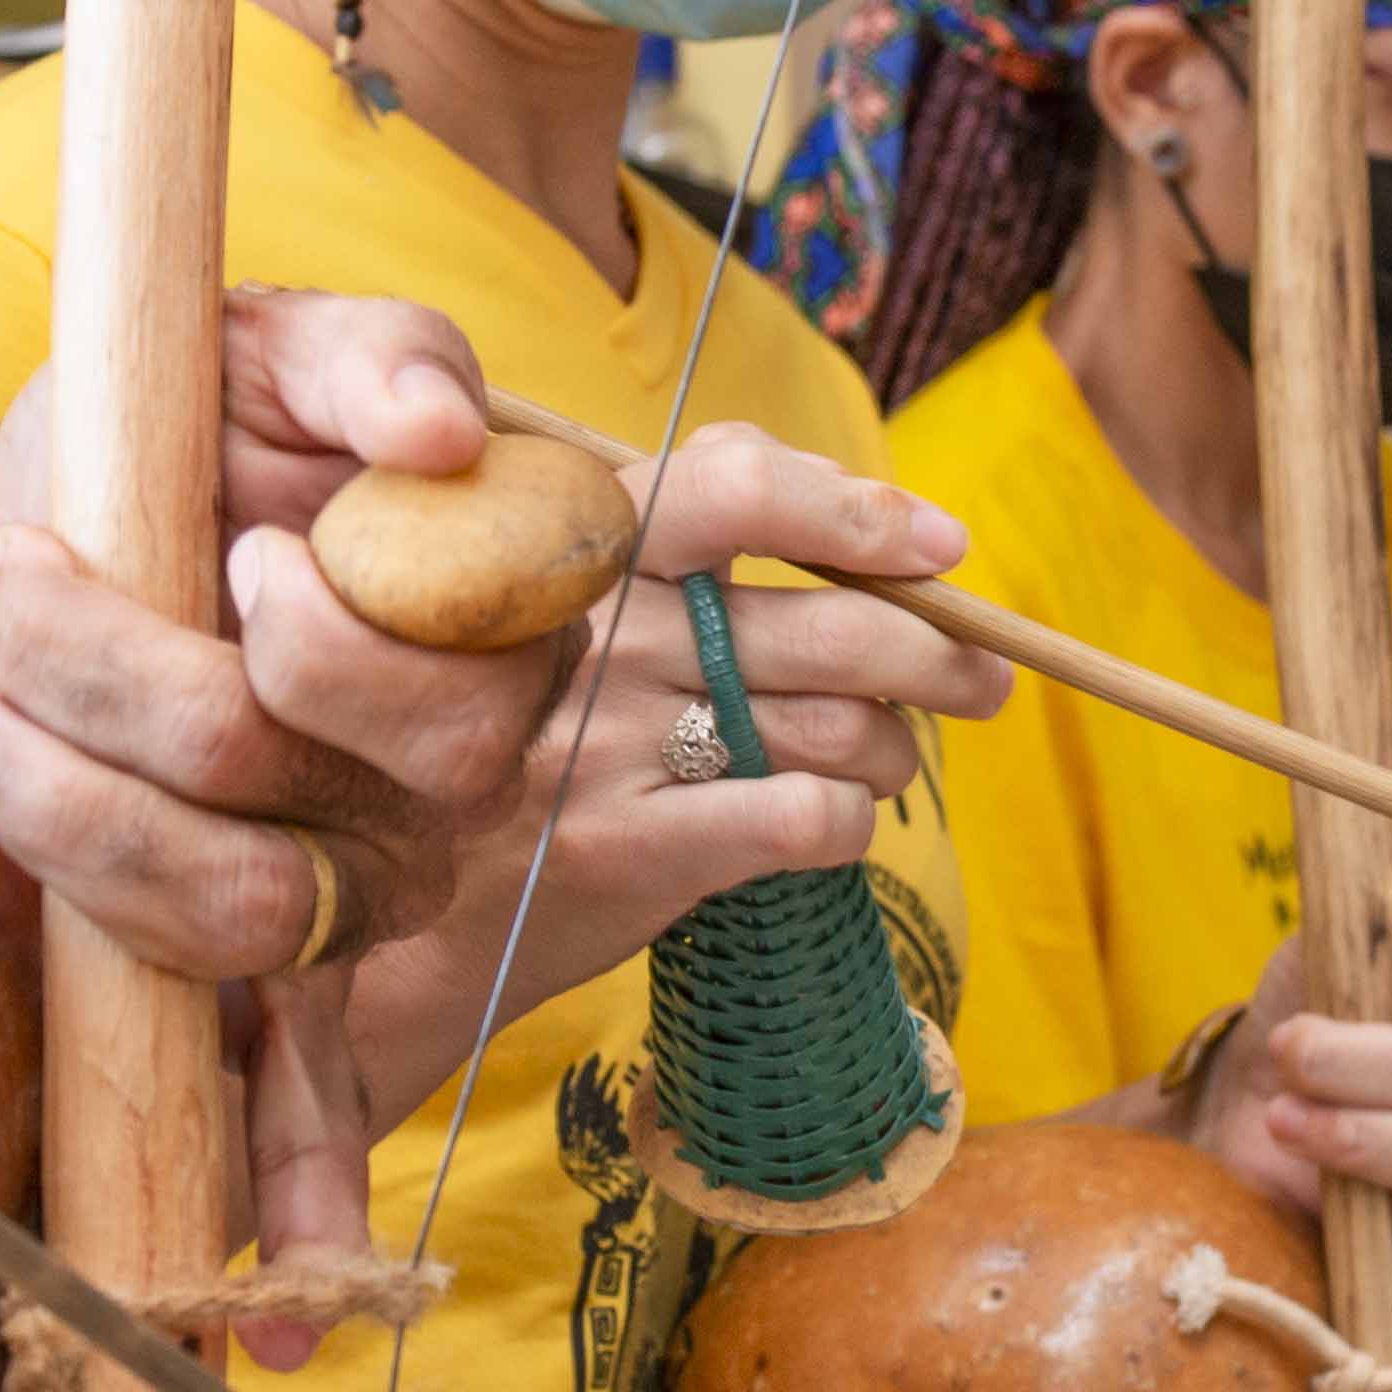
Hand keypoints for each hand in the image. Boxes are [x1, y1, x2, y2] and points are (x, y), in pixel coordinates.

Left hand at [0, 296, 693, 1297]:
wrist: (35, 528)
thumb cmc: (165, 443)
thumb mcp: (244, 353)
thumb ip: (365, 357)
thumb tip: (439, 434)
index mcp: (465, 642)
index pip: (436, 697)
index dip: (319, 647)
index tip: (222, 559)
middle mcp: (425, 794)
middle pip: (299, 807)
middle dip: (122, 693)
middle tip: (11, 590)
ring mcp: (343, 900)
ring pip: (231, 920)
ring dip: (74, 825)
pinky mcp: (254, 983)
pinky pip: (300, 1115)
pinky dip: (293, 1208)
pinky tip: (274, 1320)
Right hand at [301, 422, 999, 1083]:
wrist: (408, 903)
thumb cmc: (520, 729)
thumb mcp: (560, 604)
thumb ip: (675, 533)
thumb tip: (859, 513)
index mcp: (576, 550)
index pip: (735, 488)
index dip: (857, 510)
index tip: (939, 547)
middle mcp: (591, 637)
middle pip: (829, 629)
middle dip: (939, 657)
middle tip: (984, 678)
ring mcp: (605, 747)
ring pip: (835, 730)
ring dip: (893, 751)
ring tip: (889, 762)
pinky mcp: (628, 852)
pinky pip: (806, 820)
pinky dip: (850, 822)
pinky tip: (834, 823)